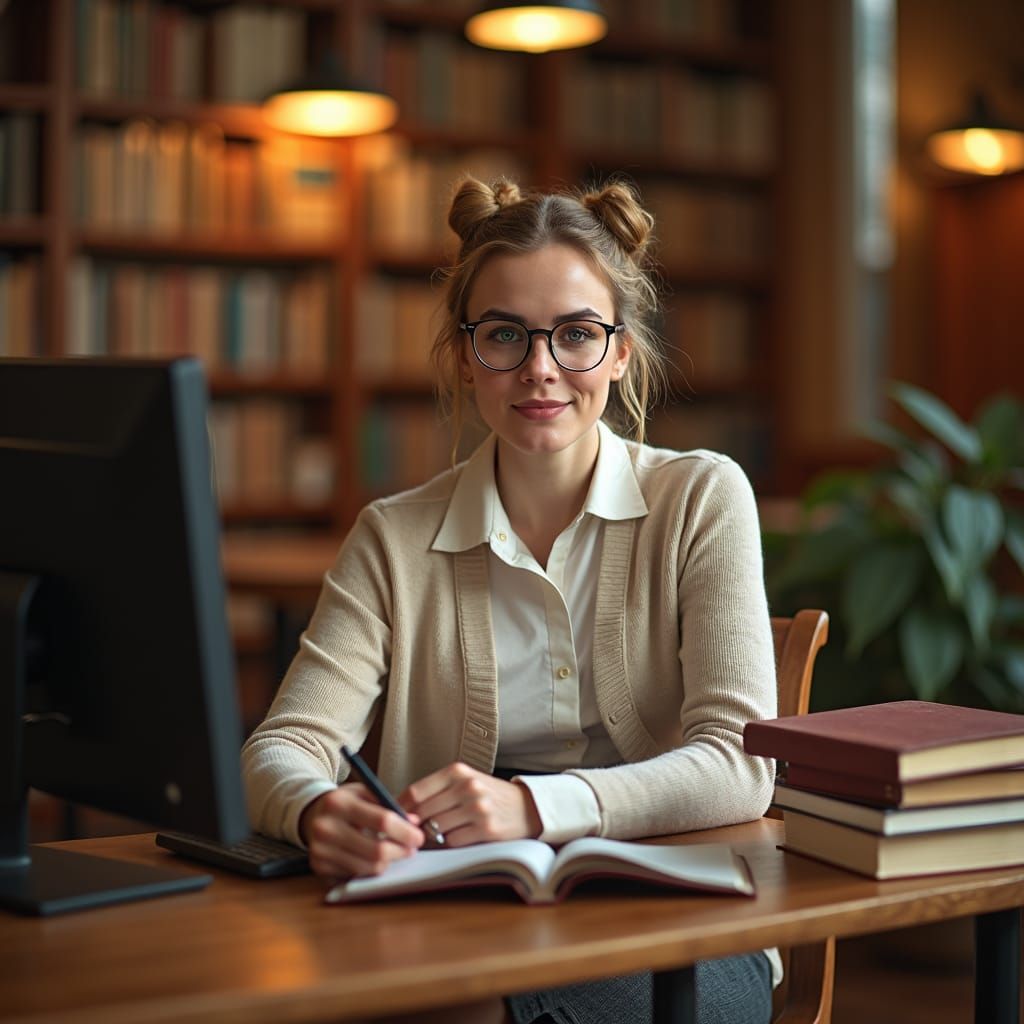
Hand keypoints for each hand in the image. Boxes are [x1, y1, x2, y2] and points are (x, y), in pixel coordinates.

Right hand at [299, 783, 424, 878]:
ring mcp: (320, 850)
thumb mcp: (364, 793)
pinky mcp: (319, 867)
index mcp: (339, 803)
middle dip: (400, 851)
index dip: (405, 831)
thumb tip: (413, 823)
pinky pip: (355, 876)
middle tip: (410, 849)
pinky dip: (369, 869)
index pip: (382, 820)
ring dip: (387, 862)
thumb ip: (389, 805)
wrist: (312, 814)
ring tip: (392, 853)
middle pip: (376, 850)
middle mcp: (326, 827)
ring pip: (368, 867)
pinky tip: (372, 858)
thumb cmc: (345, 803)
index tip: (418, 836)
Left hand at [400, 762, 542, 847]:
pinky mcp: (486, 829)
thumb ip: (436, 791)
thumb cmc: (488, 795)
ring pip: (436, 828)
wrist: (526, 807)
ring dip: (431, 836)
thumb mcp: (464, 781)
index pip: (416, 791)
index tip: (392, 818)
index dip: (400, 808)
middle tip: (410, 832)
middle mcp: (468, 786)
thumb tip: (400, 810)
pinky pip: (452, 842)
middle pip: (423, 812)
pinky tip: (456, 838)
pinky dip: (449, 844)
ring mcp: (478, 808)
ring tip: (437, 834)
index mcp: (458, 771)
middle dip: (413, 825)